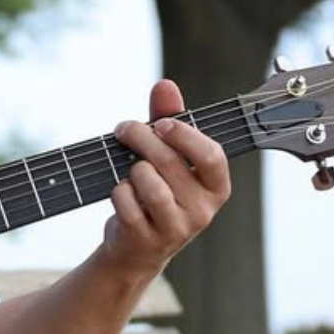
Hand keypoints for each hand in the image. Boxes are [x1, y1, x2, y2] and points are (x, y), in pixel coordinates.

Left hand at [103, 79, 230, 277]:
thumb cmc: (156, 191)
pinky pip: (127, 203)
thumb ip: (168, 120)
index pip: (211, 155)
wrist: (136, 248)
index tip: (160, 123)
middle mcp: (203, 210)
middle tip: (124, 129)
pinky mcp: (147, 240)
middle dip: (141, 138)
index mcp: (216, 186)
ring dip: (131, 169)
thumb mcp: (166, 157)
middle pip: (170, 163)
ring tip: (128, 169)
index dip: (183, 134)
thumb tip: (165, 85)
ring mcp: (176, 228)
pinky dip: (118, 191)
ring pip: (150, 184)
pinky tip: (120, 191)